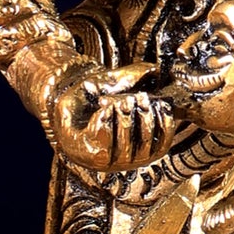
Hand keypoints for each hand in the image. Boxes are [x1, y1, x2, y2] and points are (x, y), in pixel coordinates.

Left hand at [48, 63, 177, 175]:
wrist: (67, 96)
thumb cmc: (101, 93)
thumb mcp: (128, 82)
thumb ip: (149, 78)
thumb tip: (167, 73)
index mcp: (142, 147)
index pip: (163, 143)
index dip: (164, 122)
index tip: (157, 102)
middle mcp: (128, 159)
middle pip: (145, 144)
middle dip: (141, 117)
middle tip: (131, 98)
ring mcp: (108, 160)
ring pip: (125, 145)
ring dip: (121, 118)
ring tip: (113, 102)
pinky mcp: (86, 155)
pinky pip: (103, 143)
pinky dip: (105, 122)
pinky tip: (101, 109)